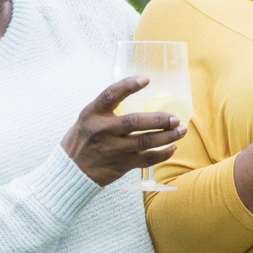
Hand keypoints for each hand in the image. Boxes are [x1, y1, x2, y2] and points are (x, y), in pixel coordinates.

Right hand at [61, 76, 186, 186]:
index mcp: (92, 114)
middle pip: (134, 122)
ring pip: (145, 141)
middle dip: (159, 119)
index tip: (146, 79)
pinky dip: (163, 153)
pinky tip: (172, 147)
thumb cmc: (82, 140)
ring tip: (182, 131)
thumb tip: (134, 90)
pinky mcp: (120, 165)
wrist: (70, 172)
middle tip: (175, 118)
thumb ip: (107, 108)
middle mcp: (102, 130)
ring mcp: (112, 149)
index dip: (128, 86)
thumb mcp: (87, 118)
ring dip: (167, 136)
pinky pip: (147, 159)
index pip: (110, 95)